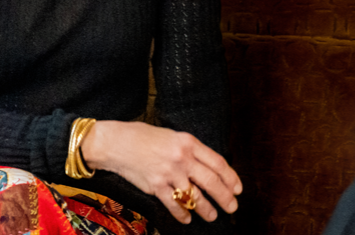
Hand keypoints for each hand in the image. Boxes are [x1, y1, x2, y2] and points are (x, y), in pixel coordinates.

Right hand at [81, 121, 241, 223]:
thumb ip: (190, 150)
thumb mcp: (172, 136)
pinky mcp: (155, 186)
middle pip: (211, 181)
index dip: (231, 177)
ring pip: (194, 196)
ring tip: (212, 216)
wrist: (116, 143)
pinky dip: (182, 214)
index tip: (238, 188)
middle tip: (232, 207)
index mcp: (188, 143)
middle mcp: (182, 158)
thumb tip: (207, 166)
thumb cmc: (143, 137)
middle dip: (225, 197)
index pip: (218, 162)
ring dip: (206, 209)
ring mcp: (169, 173)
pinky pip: (174, 204)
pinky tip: (187, 218)